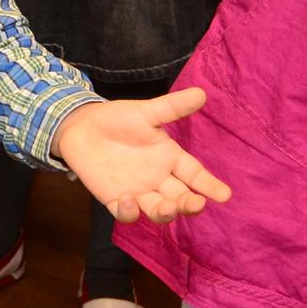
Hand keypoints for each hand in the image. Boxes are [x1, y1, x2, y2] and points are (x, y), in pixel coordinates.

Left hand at [54, 89, 232, 223]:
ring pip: (158, 210)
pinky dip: (129, 212)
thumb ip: (172, 107)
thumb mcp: (146, 112)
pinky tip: (128, 199)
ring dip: (165, 212)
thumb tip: (201, 93)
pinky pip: (126, 214)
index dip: (210, 185)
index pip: (195, 175)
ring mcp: (138, 191)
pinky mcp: (115, 199)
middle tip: (197, 204)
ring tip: (167, 207)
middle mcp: (158, 179)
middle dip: (190, 204)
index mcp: (170, 158)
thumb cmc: (118, 118)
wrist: (81, 126)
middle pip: (180, 198)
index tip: (225, 195)